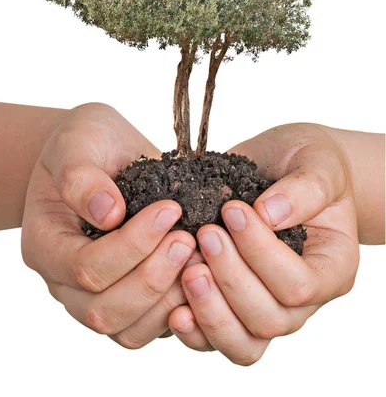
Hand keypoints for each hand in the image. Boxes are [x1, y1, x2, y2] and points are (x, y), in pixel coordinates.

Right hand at [21, 102, 194, 348]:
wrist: (100, 152)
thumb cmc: (85, 143)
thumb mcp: (78, 141)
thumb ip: (81, 175)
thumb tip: (109, 212)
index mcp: (45, 244)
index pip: (84, 267)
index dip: (131, 245)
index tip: (169, 209)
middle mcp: (65, 282)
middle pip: (103, 310)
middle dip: (153, 277)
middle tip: (189, 239)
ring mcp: (96, 296)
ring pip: (129, 331)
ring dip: (170, 299)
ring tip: (200, 257)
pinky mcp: (130, 301)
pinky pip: (152, 328)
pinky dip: (181, 309)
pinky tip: (203, 273)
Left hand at [168, 123, 358, 364]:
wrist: (284, 164)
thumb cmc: (307, 162)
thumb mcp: (317, 162)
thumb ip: (305, 188)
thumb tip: (269, 214)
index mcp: (332, 267)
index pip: (299, 284)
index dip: (261, 253)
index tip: (232, 210)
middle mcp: (303, 300)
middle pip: (268, 319)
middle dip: (230, 279)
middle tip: (205, 235)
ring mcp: (267, 308)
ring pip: (243, 343)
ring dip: (209, 310)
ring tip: (187, 270)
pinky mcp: (233, 307)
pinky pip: (214, 339)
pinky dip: (193, 330)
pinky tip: (173, 307)